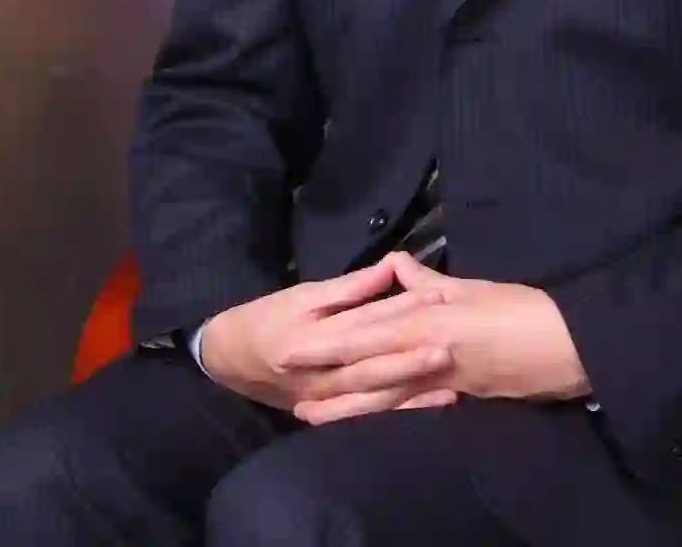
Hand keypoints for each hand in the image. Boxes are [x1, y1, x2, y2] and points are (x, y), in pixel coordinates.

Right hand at [199, 254, 457, 418]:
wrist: (231, 360)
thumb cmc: (270, 318)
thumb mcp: (303, 295)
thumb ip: (349, 287)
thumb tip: (391, 268)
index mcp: (309, 338)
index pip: (361, 323)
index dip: (397, 311)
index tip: (434, 298)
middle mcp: (318, 375)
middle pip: (369, 365)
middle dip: (409, 357)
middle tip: (448, 343)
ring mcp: (326, 400)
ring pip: (374, 394)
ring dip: (413, 387)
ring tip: (450, 377)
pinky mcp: (334, 412)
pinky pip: (373, 410)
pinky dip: (406, 407)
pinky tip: (437, 401)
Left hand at [283, 249, 591, 423]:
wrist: (566, 343)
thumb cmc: (521, 307)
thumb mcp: (472, 287)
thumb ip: (430, 283)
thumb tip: (398, 267)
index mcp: (431, 317)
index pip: (370, 329)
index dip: (329, 340)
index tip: (293, 345)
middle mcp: (430, 350)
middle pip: (369, 366)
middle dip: (327, 378)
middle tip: (288, 390)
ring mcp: (444, 379)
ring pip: (384, 394)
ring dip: (345, 407)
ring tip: (309, 416)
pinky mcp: (459, 398)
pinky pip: (413, 407)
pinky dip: (385, 416)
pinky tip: (366, 423)